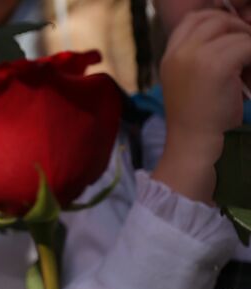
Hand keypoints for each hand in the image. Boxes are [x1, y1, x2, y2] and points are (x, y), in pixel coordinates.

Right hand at [154, 8, 250, 202]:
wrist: (193, 146)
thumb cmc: (198, 118)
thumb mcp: (191, 81)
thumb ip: (201, 56)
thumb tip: (234, 31)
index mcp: (169, 56)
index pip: (194, 19)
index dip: (217, 21)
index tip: (230, 38)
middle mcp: (178, 53)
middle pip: (214, 19)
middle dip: (236, 29)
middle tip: (246, 52)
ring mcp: (194, 57)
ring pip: (234, 31)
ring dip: (248, 45)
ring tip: (247, 67)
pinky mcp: (216, 66)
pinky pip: (246, 46)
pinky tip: (249, 77)